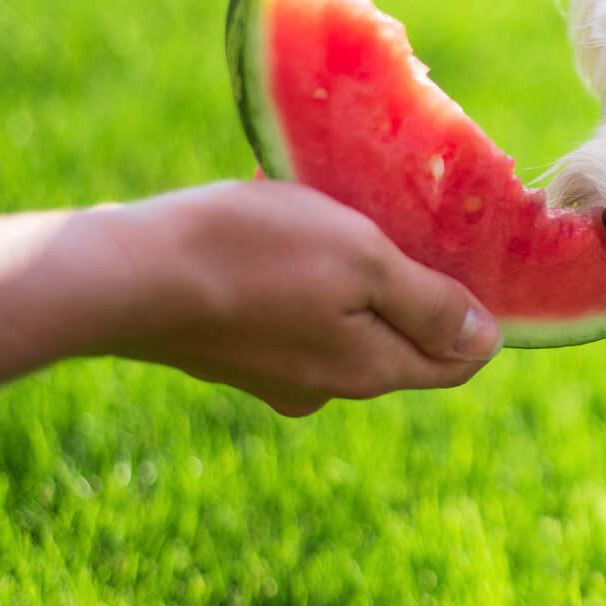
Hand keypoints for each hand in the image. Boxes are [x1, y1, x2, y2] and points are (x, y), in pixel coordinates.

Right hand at [99, 181, 501, 415]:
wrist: (118, 275)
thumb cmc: (253, 255)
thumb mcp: (363, 262)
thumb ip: (429, 304)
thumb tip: (486, 342)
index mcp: (370, 371)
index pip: (457, 362)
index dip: (478, 315)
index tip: (469, 258)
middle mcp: (325, 388)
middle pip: (400, 342)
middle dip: (412, 289)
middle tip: (401, 223)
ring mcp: (271, 375)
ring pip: (340, 324)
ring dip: (348, 277)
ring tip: (332, 217)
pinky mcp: (226, 351)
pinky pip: (287, 314)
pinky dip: (297, 278)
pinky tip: (276, 231)